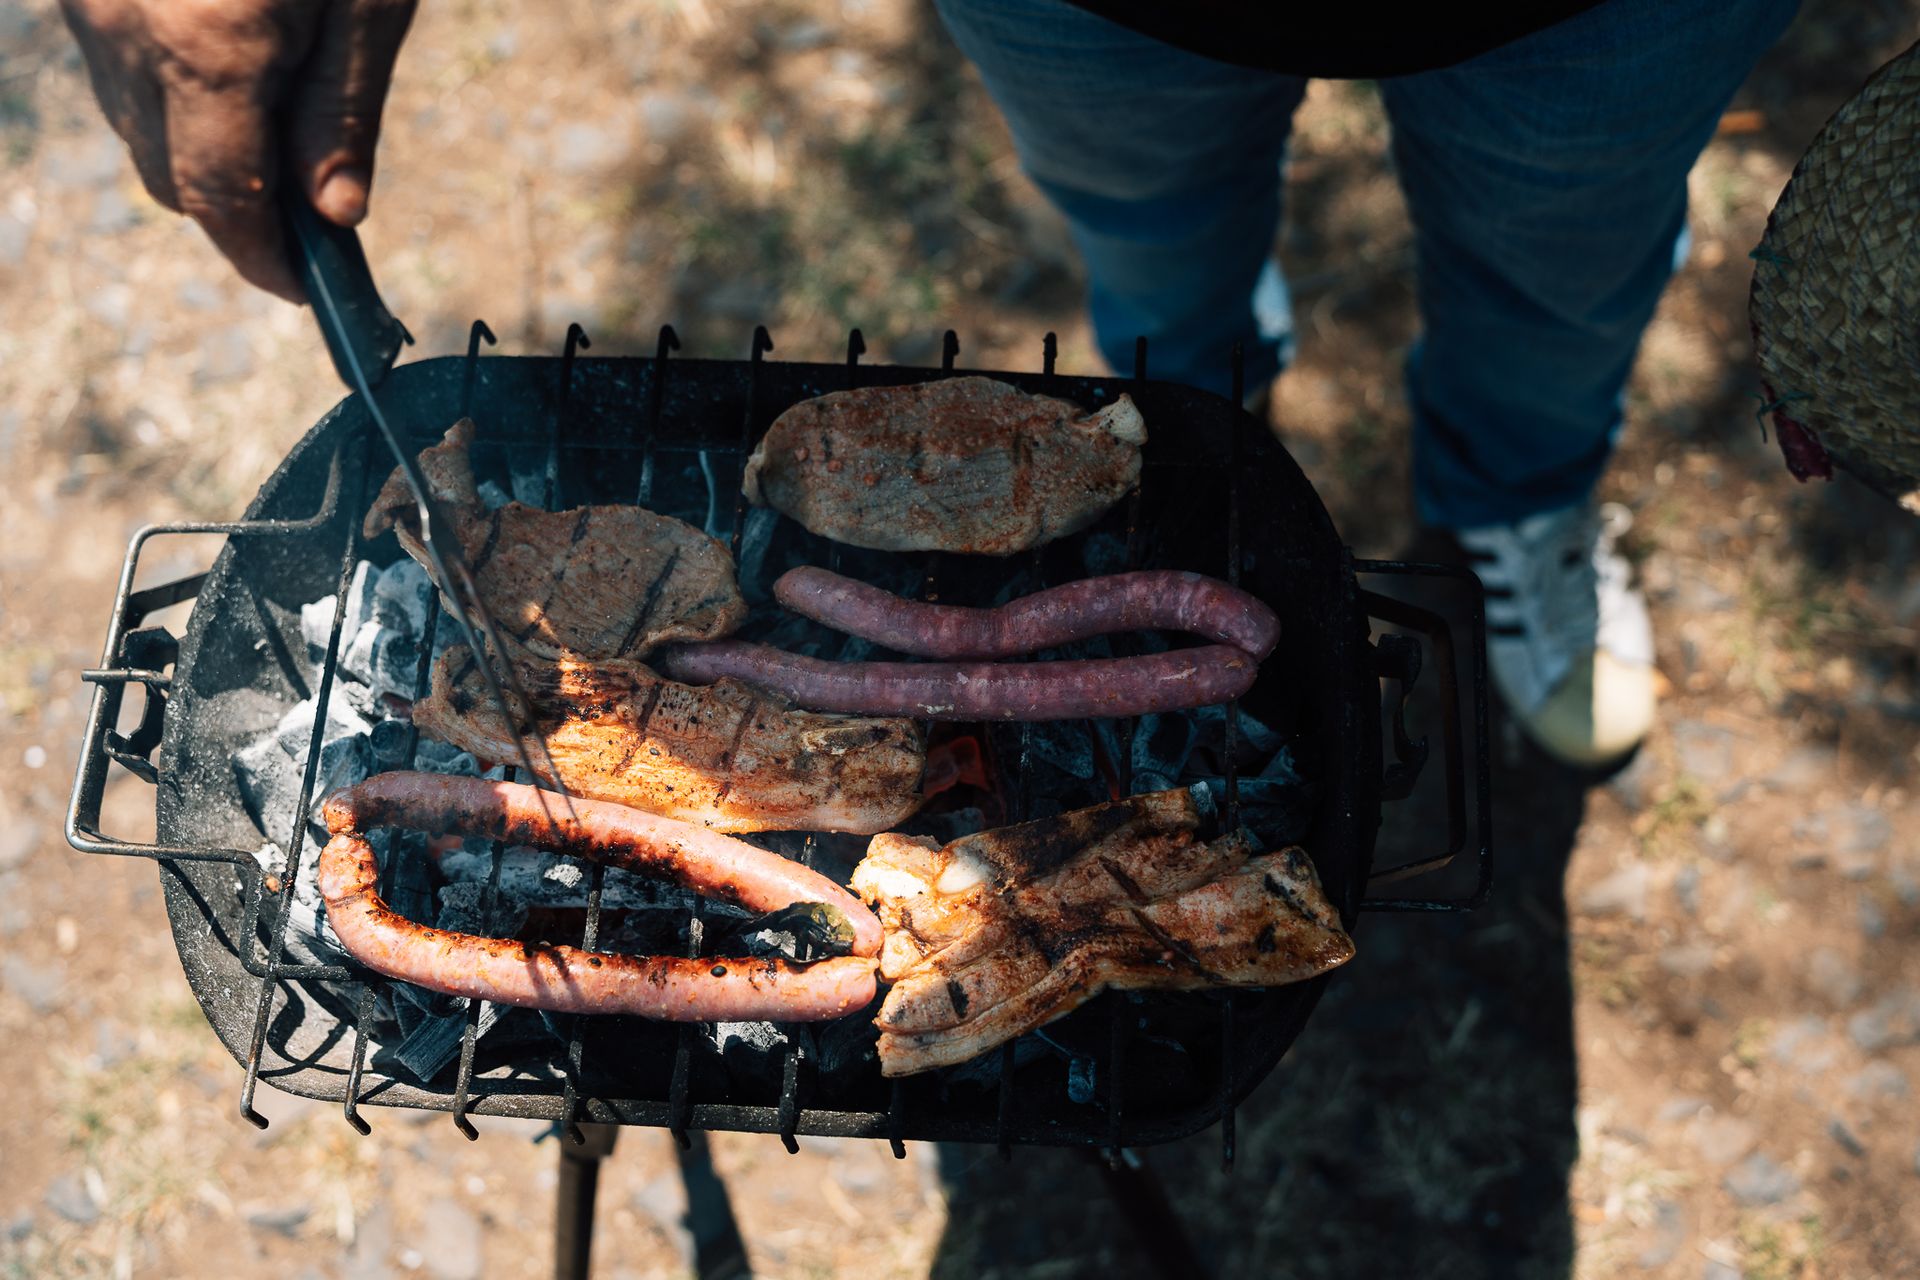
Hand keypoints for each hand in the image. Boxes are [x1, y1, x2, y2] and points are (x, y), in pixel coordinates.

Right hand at [60, 0, 416, 300]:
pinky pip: (116, 70)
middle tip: (310, 201)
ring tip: (276, 111)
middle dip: (237, 207)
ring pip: (135, 126)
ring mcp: (89, 4)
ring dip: (197, 145)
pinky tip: (226, 55)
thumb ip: (343, 110)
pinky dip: (166, 89)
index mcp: (207, 45)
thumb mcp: (369, 1)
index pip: (220, 199)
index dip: (261, 258)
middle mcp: (124, 30)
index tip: (302, 287)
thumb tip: (337, 215)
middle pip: (169, 176)